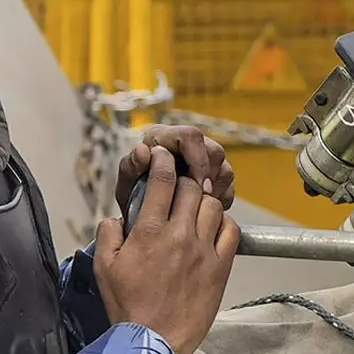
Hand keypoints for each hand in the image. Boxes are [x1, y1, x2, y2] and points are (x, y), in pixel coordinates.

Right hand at [90, 167, 237, 353]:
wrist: (153, 341)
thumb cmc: (127, 305)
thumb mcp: (104, 267)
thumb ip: (108, 234)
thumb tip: (116, 218)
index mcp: (150, 232)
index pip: (163, 181)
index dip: (163, 161)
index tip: (161, 156)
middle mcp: (179, 235)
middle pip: (191, 188)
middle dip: (184, 180)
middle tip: (178, 187)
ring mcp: (203, 250)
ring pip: (212, 206)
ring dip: (203, 201)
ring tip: (194, 209)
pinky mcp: (220, 267)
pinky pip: (231, 231)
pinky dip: (223, 223)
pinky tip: (212, 228)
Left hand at [114, 125, 229, 208]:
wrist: (141, 217)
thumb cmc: (131, 196)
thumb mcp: (126, 184)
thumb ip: (131, 166)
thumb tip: (142, 151)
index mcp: (163, 137)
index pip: (191, 136)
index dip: (198, 160)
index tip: (197, 185)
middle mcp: (184, 143)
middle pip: (213, 151)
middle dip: (209, 178)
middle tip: (199, 199)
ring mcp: (200, 158)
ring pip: (224, 166)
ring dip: (216, 188)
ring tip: (198, 205)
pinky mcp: (211, 174)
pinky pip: (227, 183)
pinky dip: (221, 196)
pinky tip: (206, 208)